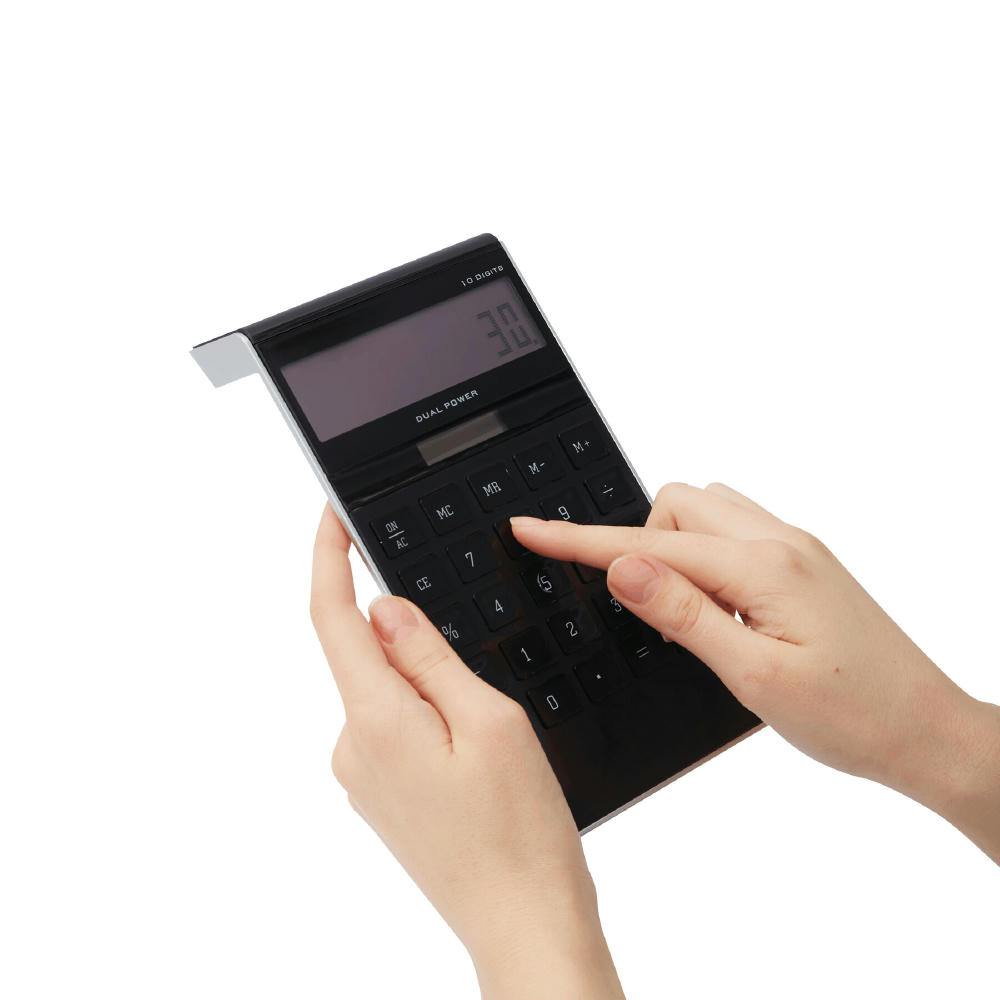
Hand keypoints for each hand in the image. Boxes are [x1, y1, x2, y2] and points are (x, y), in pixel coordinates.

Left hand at [310, 506, 625, 999]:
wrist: (524, 922)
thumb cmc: (520, 833)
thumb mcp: (491, 720)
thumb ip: (429, 657)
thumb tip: (385, 607)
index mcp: (375, 720)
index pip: (333, 615)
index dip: (329, 557)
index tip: (333, 514)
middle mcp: (353, 747)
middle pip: (368, 654)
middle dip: (418, 639)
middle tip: (486, 684)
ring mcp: (365, 775)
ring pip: (389, 692)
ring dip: (434, 686)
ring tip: (495, 744)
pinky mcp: (384, 793)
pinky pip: (397, 726)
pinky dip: (431, 715)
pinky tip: (479, 759)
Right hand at [512, 483, 999, 862]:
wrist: (925, 732)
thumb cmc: (854, 716)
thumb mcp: (754, 676)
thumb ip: (683, 614)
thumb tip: (623, 565)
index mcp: (764, 566)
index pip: (648, 543)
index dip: (579, 539)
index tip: (531, 528)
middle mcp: (780, 542)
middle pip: (675, 507)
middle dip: (641, 545)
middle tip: (653, 616)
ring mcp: (794, 548)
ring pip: (704, 513)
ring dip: (675, 549)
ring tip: (689, 618)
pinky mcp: (801, 564)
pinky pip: (732, 533)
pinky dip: (705, 558)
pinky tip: (719, 612)